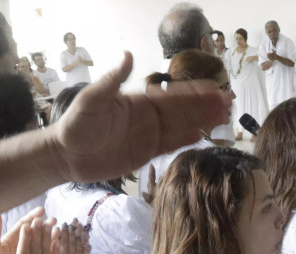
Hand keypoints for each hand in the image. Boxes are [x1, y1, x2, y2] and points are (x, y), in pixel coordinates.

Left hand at [44, 53, 229, 184]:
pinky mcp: (145, 154)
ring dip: (202, 121)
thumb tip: (127, 55)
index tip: (213, 89)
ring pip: (181, 127)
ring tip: (224, 117)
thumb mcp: (92, 100)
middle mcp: (148, 117)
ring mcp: (148, 136)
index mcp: (139, 102)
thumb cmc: (76, 125)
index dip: (194, 93)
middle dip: (205, 106)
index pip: (172, 96)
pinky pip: (170, 146)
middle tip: (228, 102)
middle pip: (183, 111)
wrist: (66, 155)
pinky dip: (185, 140)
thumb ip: (112, 80)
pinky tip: (201, 136)